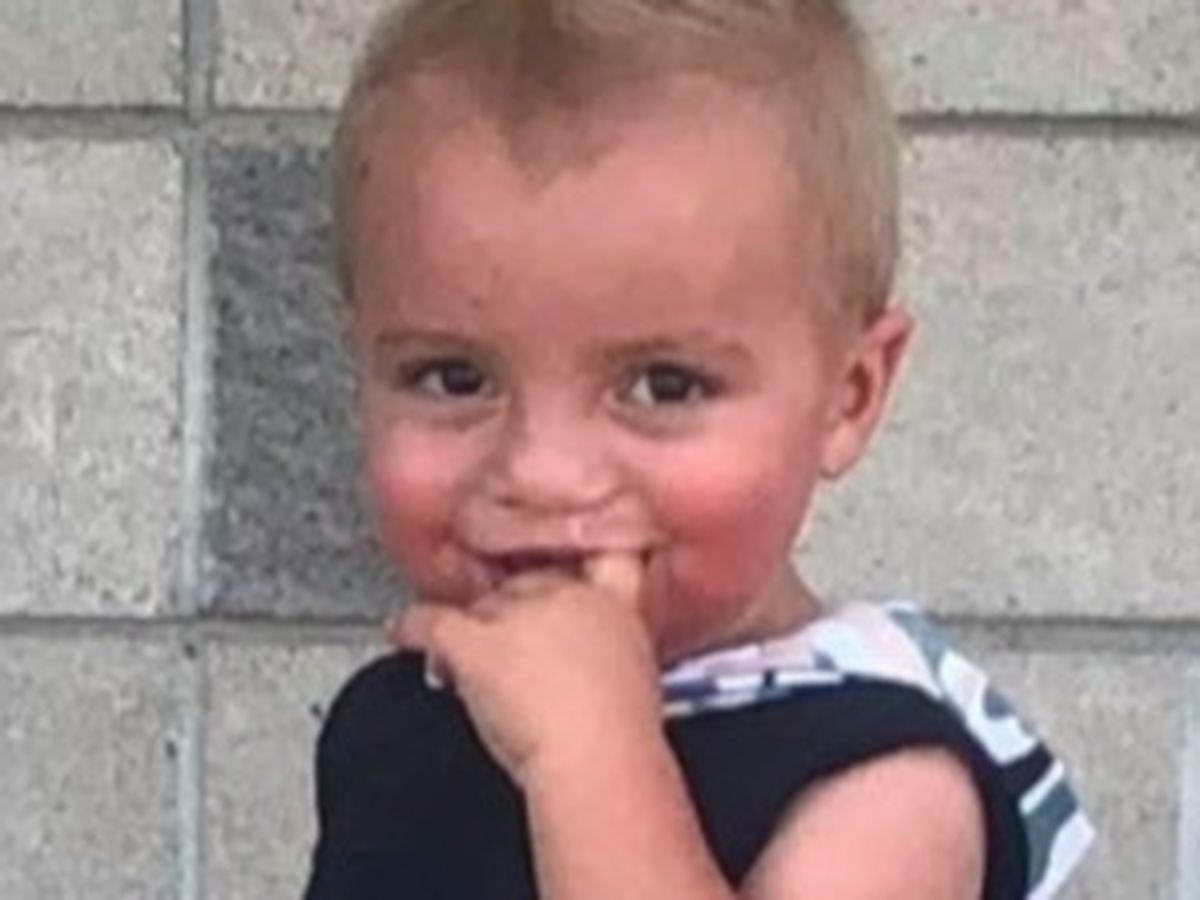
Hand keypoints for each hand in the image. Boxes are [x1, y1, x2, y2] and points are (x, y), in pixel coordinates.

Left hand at [385, 553, 663, 786]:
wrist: (598, 764)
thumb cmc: (615, 737)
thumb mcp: (633, 680)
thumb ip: (606, 660)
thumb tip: (581, 669)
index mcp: (612, 601)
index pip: (569, 575)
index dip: (547, 600)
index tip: (539, 623)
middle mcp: (565, 596)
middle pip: (520, 589)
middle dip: (509, 622)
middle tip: (504, 657)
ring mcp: (518, 616)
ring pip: (480, 608)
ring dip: (473, 635)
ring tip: (467, 664)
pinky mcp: (478, 644)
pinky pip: (432, 624)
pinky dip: (413, 629)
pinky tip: (405, 634)